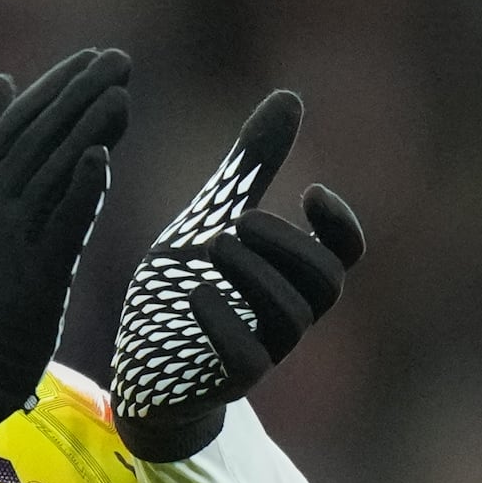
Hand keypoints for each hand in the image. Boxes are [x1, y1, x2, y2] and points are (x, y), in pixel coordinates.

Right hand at [0, 48, 130, 450]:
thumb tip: (0, 80)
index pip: (15, 126)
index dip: (54, 89)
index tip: (90, 60)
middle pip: (35, 140)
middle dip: (78, 96)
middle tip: (118, 61)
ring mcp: (6, 242)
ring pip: (49, 175)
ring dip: (86, 132)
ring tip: (122, 95)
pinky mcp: (31, 277)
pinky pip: (57, 226)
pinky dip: (78, 190)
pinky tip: (101, 158)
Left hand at [105, 90, 361, 462]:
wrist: (138, 363)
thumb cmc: (180, 288)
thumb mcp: (211, 216)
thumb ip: (250, 167)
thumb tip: (290, 98)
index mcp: (289, 278)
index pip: (343, 256)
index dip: (341, 227)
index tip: (310, 192)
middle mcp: (286, 317)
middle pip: (324, 284)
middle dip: (288, 246)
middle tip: (240, 220)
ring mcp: (263, 354)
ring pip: (291, 317)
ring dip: (256, 274)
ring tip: (215, 243)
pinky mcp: (226, 383)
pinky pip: (247, 360)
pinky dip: (226, 322)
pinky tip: (196, 293)